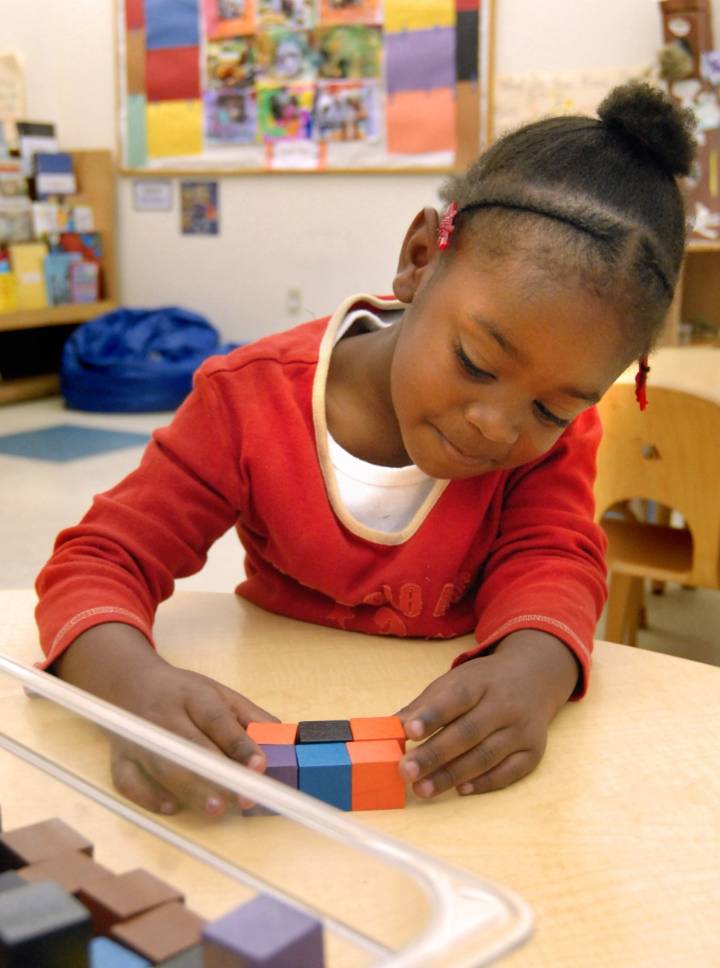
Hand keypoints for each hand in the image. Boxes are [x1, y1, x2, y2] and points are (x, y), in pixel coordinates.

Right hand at [109, 664, 278, 816]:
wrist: (133, 683)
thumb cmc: (185, 694)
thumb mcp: (221, 693)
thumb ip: (252, 717)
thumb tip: (284, 743)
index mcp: (193, 695)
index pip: (217, 719)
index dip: (238, 744)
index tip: (259, 766)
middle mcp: (164, 715)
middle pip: (191, 745)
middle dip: (219, 774)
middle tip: (245, 797)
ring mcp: (139, 736)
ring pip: (163, 765)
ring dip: (190, 789)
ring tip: (217, 808)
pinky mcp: (120, 757)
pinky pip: (128, 780)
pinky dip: (148, 796)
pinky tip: (172, 806)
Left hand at [395, 631, 578, 797]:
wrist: (534, 677)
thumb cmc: (483, 683)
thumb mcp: (454, 682)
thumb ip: (423, 705)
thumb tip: (390, 727)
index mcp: (480, 682)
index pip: (455, 698)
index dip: (432, 716)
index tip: (408, 732)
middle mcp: (504, 705)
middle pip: (468, 732)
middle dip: (435, 754)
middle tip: (407, 771)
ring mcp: (521, 729)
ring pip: (486, 756)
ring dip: (453, 775)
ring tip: (423, 789)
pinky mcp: (533, 751)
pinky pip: (509, 772)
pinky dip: (483, 783)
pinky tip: (460, 790)